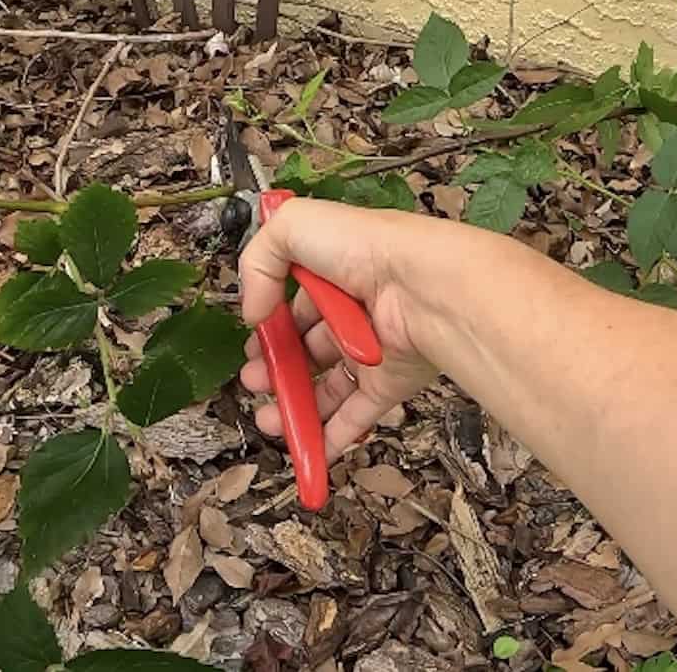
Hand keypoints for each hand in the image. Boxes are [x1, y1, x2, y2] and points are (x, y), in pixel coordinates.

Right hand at [238, 198, 440, 461]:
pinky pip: (357, 414)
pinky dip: (331, 436)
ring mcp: (372, 349)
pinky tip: (306, 448)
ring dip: (294, 404)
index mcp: (336, 269)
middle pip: (308, 347)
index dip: (270, 323)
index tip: (252, 340)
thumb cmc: (364, 248)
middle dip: (276, 368)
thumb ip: (257, 262)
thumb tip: (254, 312)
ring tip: (267, 419)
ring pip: (327, 384)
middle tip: (252, 382)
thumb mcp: (292, 227)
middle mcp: (355, 310)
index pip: (296, 301)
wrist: (424, 288)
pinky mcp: (389, 382)